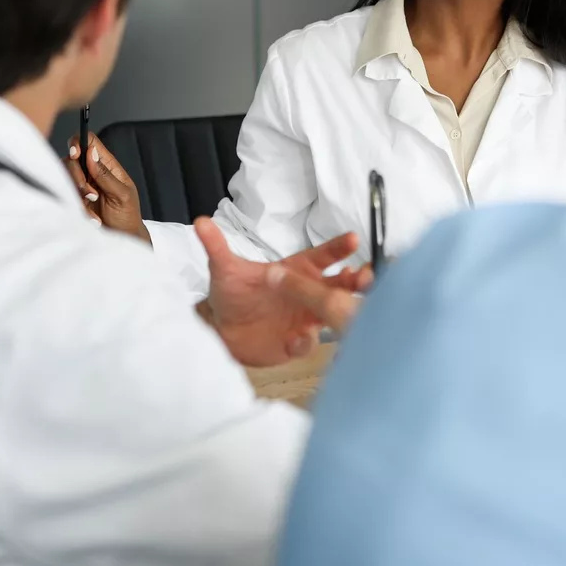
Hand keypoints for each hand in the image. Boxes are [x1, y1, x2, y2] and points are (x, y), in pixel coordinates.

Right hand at [65, 131, 148, 241]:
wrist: (122, 238)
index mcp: (107, 165)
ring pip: (66, 178)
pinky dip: (78, 208)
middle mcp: (92, 172)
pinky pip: (66, 197)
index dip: (79, 142)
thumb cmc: (127, 216)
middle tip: (91, 194)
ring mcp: (82, 186)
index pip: (90, 142)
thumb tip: (91, 152)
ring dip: (78, 193)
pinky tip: (93, 218)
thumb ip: (105, 174)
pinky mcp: (74, 199)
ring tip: (93, 206)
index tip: (76, 154)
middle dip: (77, 177)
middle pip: (72, 160)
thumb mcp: (121, 195)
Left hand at [198, 220, 370, 367]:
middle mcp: (308, 293)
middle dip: (355, 281)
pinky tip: (297, 338)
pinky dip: (304, 341)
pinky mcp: (297, 343)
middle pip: (339, 285)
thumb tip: (200, 222)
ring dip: (341, 310)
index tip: (352, 239)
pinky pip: (307, 342)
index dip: (339, 248)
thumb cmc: (232, 292)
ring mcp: (306, 318)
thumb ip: (217, 246)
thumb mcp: (224, 268)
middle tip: (365, 276)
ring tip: (345, 309)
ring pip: (331, 313)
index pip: (324, 256)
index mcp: (298, 270)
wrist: (221, 329)